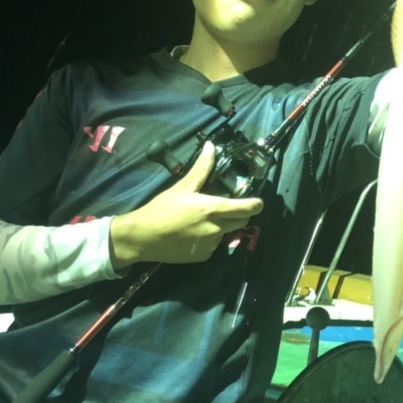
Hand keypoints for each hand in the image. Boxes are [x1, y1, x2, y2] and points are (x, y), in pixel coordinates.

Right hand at [109, 141, 262, 266]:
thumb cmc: (162, 209)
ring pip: (226, 233)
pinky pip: (214, 245)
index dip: (256, 204)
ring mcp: (211, 245)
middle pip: (241, 222)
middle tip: (227, 206)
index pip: (247, 209)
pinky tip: (193, 233)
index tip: (258, 201)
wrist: (143, 238)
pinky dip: (209, 238)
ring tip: (202, 220)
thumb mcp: (183, 187)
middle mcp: (217, 229)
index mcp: (213, 209)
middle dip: (239, 214)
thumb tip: (211, 146)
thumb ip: (201, 168)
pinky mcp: (203, 256)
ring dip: (221, 226)